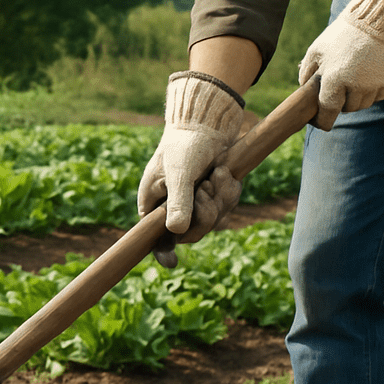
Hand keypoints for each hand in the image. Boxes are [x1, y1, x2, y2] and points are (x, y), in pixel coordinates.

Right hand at [138, 71, 245, 251]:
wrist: (207, 120)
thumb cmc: (185, 144)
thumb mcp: (179, 173)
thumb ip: (178, 202)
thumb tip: (177, 231)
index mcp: (153, 205)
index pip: (156, 237)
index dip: (163, 251)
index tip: (171, 263)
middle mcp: (172, 208)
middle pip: (193, 232)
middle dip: (206, 211)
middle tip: (207, 188)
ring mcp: (194, 202)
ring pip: (214, 219)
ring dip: (221, 196)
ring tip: (218, 172)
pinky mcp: (214, 194)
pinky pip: (226, 205)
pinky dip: (230, 189)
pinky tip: (226, 170)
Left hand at [299, 0, 383, 128]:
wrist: (383, 15)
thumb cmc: (345, 32)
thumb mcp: (318, 48)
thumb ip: (308, 72)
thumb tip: (304, 89)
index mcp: (335, 79)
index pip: (328, 112)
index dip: (323, 120)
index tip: (322, 122)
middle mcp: (357, 86)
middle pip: (349, 108)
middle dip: (344, 100)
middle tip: (342, 85)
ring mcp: (378, 83)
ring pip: (366, 102)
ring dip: (360, 95)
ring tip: (358, 74)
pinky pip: (382, 92)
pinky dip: (376, 87)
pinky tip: (373, 71)